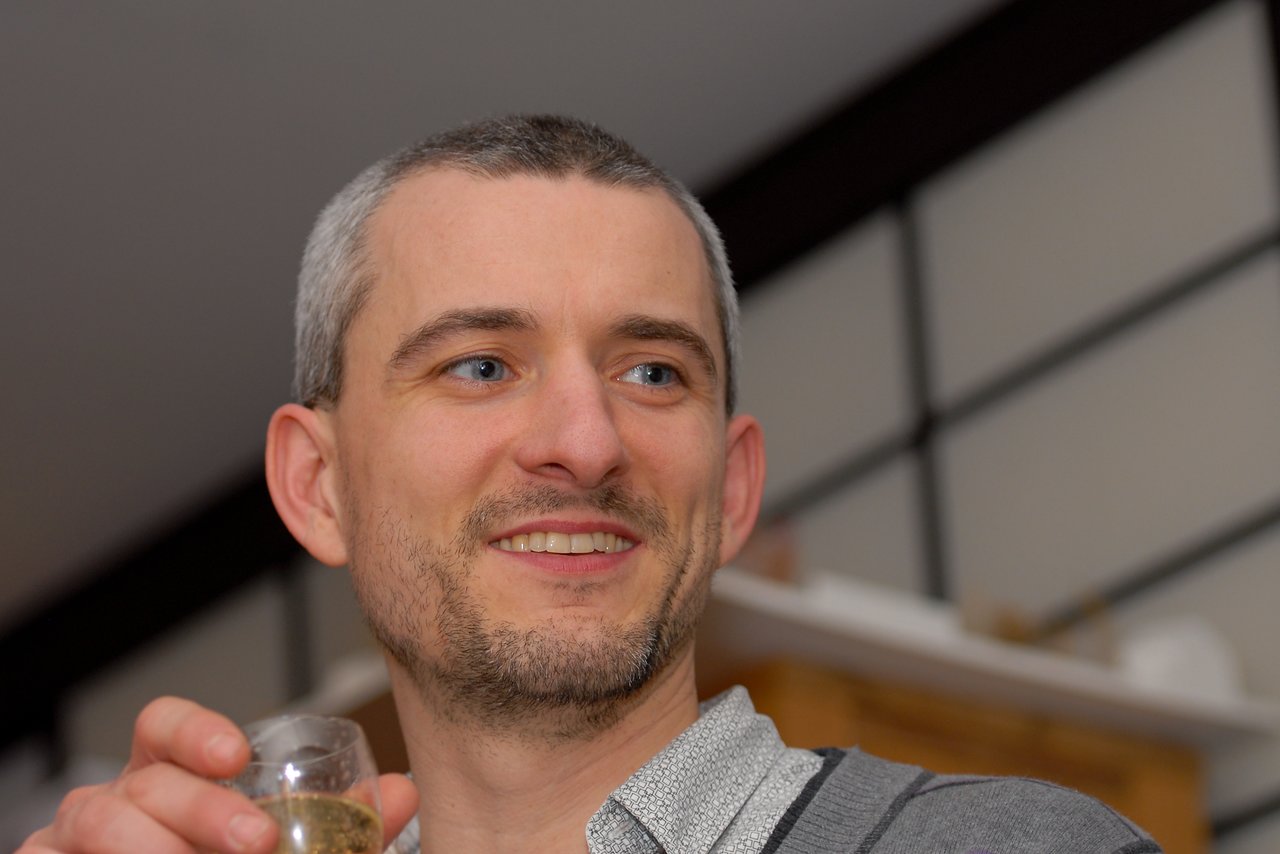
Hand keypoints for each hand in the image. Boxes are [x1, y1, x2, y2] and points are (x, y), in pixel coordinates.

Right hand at [19, 697, 419, 853]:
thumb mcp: (287, 849)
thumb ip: (342, 824)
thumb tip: (403, 793)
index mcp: (167, 775)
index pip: (162, 727)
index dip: (194, 731)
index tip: (236, 754)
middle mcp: (115, 798)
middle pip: (147, 782)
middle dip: (203, 811)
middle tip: (258, 841)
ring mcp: (74, 838)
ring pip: (97, 820)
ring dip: (153, 847)